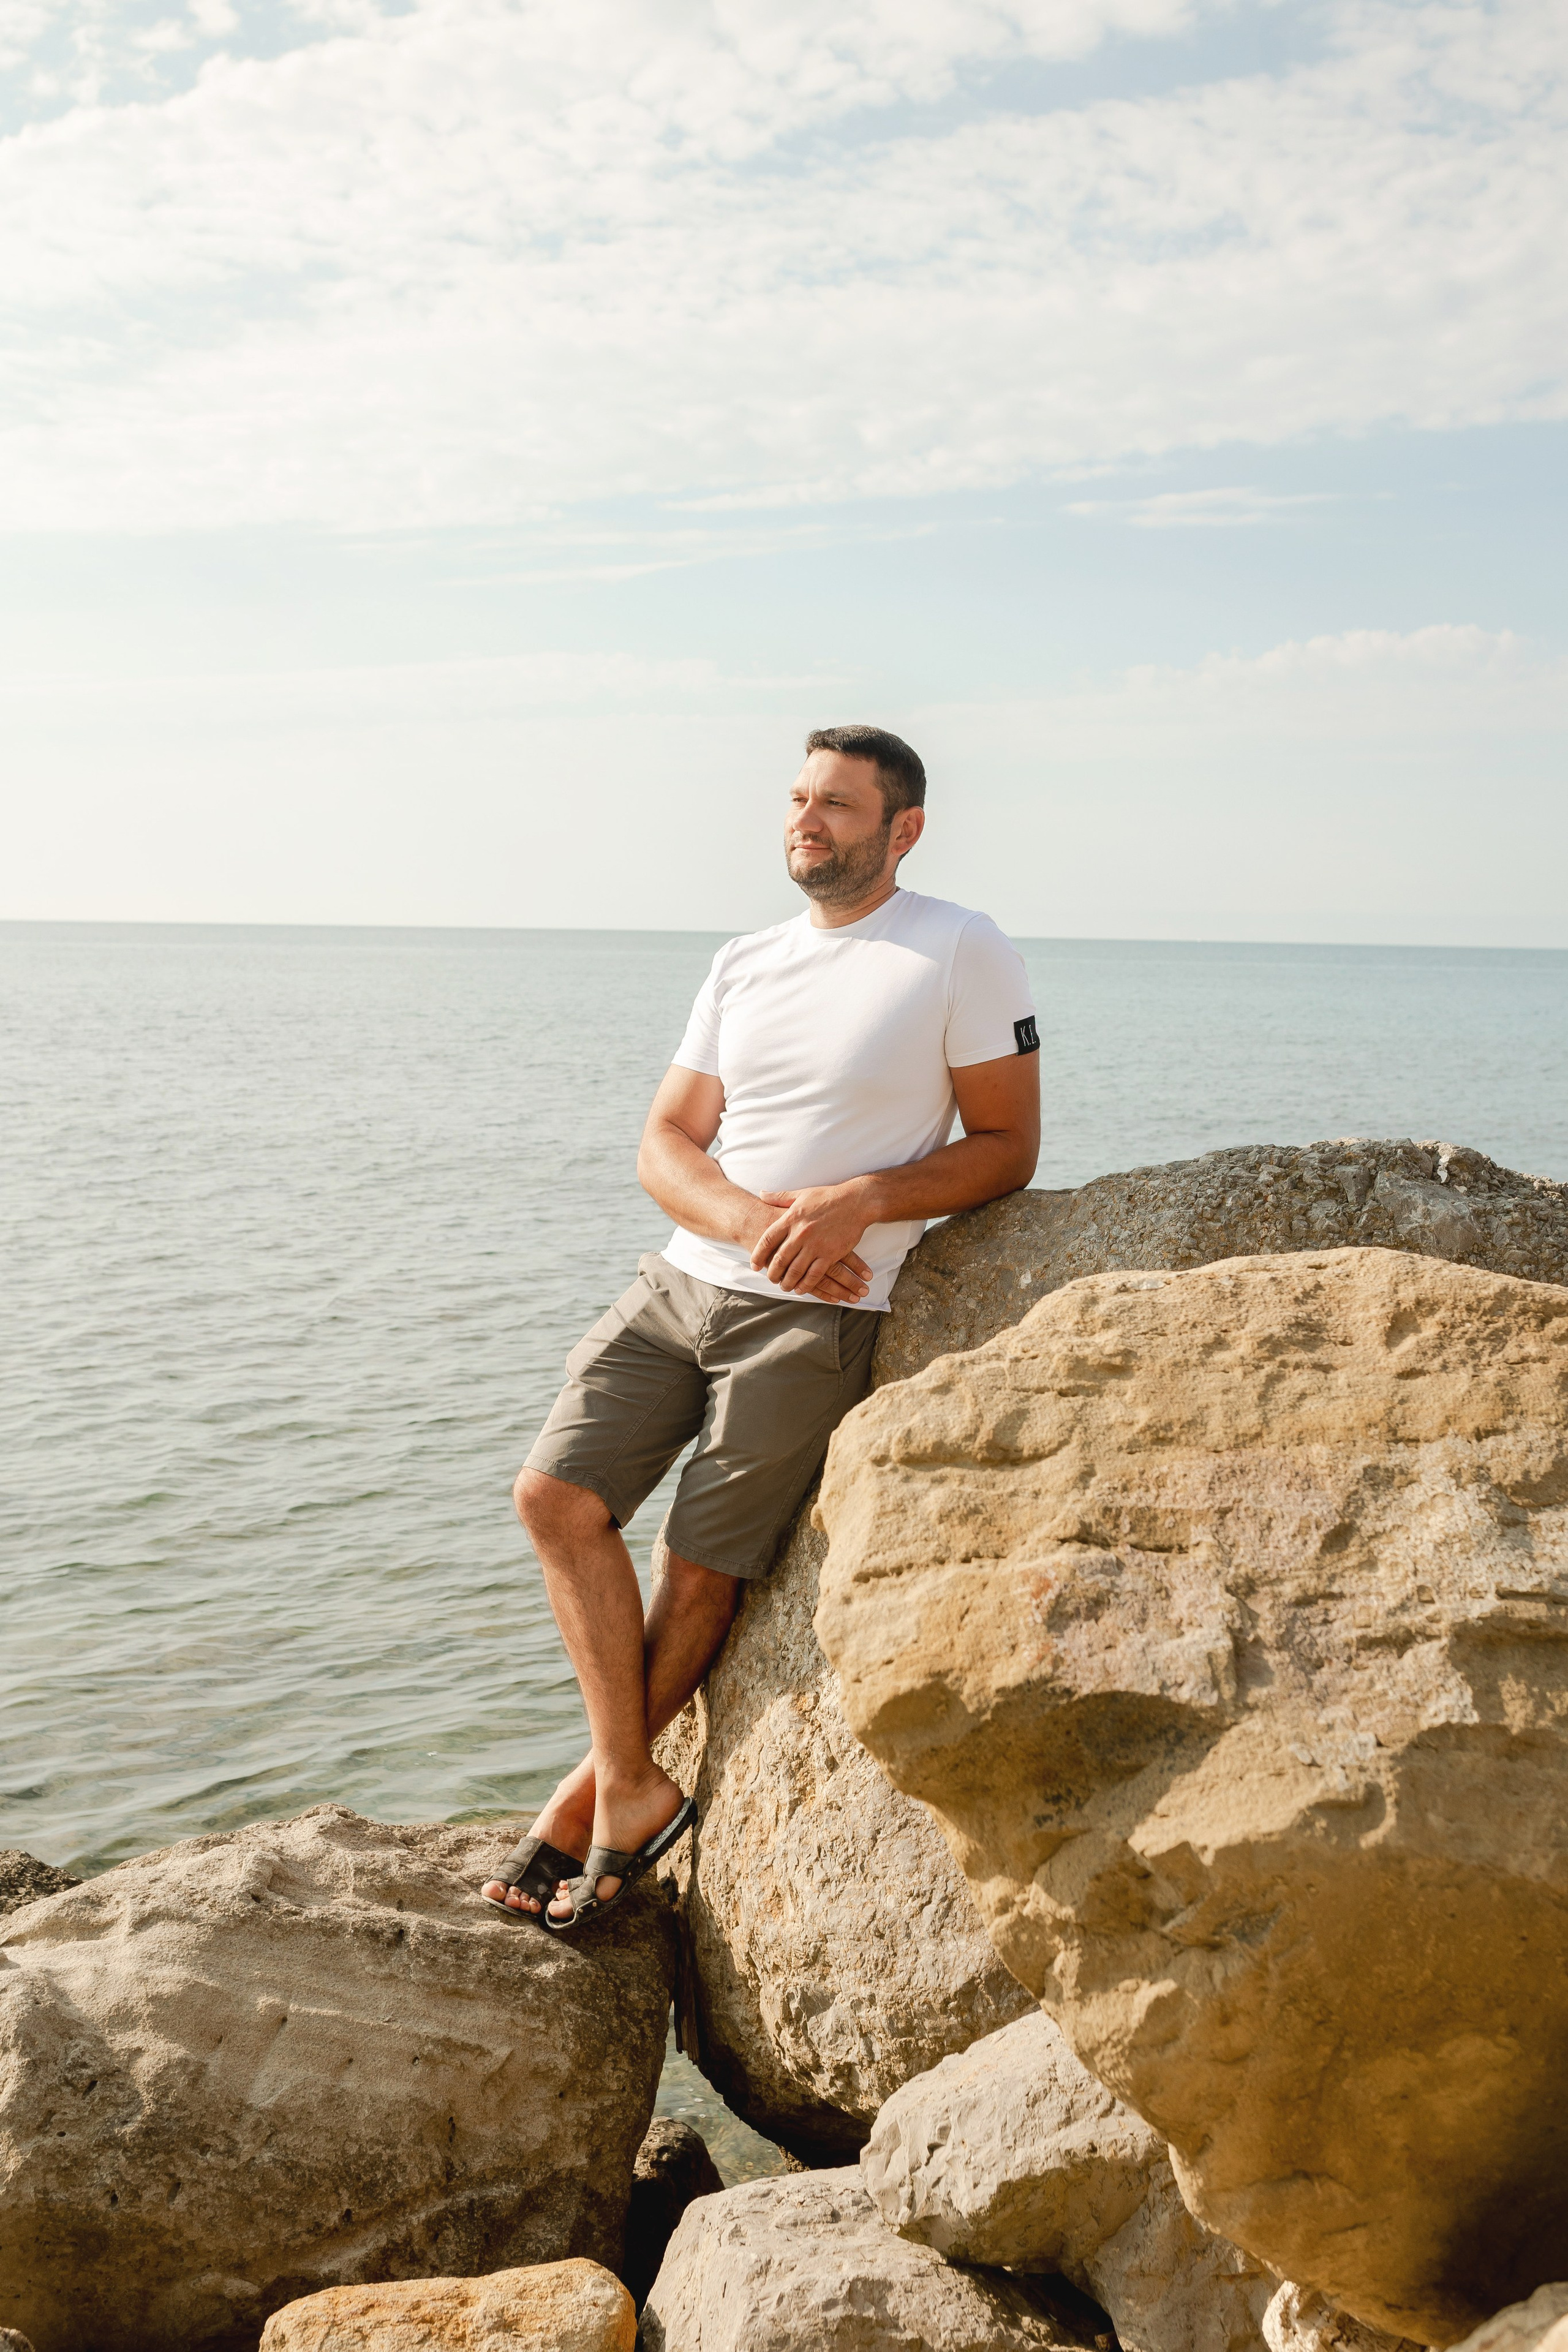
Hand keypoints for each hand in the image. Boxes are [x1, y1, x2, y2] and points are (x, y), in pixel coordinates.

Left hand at [751, 1185, 873, 1301]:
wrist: (856, 1202)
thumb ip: (779, 1197)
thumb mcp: (801, 1194)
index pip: (767, 1240)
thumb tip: (761, 1194)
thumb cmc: (828, 1196)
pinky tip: (801, 1289)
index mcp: (791, 1218)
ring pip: (795, 1270)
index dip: (758, 1254)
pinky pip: (814, 1275)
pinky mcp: (830, 1254)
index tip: (754, 1265)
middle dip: (772, 1273)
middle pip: (779, 1259)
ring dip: (787, 1282)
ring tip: (784, 1286)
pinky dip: (805, 1285)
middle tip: (771, 1279)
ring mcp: (815, 1245)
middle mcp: (800, 1233)